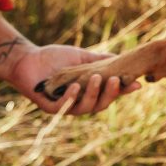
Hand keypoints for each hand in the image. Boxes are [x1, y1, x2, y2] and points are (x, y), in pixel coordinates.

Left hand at [9, 44, 140, 114]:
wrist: (28, 59)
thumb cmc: (54, 58)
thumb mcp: (81, 57)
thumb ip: (99, 60)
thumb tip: (122, 60)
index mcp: (88, 92)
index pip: (109, 94)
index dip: (122, 91)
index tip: (137, 84)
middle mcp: (79, 102)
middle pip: (100, 105)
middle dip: (110, 94)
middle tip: (116, 80)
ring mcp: (65, 107)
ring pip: (84, 108)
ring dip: (92, 93)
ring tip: (97, 77)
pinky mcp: (50, 108)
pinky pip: (64, 107)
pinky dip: (71, 97)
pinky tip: (75, 86)